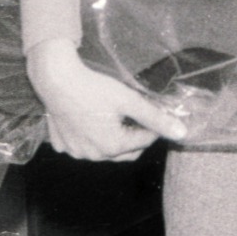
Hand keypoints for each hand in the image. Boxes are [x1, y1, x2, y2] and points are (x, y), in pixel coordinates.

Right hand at [25, 39, 187, 161]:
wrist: (55, 79)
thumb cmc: (93, 88)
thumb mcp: (129, 100)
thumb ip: (156, 118)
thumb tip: (181, 133)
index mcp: (112, 147)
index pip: (145, 141)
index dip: (154, 127)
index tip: (156, 111)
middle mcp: (93, 156)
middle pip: (126, 152)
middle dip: (136, 136)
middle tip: (137, 115)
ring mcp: (76, 152)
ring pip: (105, 151)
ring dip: (115, 138)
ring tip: (116, 116)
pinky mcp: (62, 144)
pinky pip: (84, 145)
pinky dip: (92, 137)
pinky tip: (92, 119)